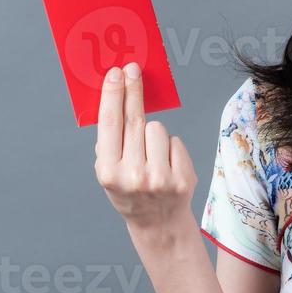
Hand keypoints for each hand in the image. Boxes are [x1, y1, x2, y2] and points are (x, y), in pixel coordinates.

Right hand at [93, 62, 198, 233]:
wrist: (157, 223)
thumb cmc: (129, 190)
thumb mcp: (109, 171)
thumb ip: (109, 142)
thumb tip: (114, 98)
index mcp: (109, 172)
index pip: (110, 125)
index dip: (113, 96)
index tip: (115, 74)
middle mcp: (134, 176)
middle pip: (135, 120)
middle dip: (132, 90)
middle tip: (132, 70)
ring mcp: (160, 179)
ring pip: (158, 129)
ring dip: (154, 134)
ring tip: (151, 155)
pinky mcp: (182, 179)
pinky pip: (175, 142)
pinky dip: (171, 148)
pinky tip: (166, 164)